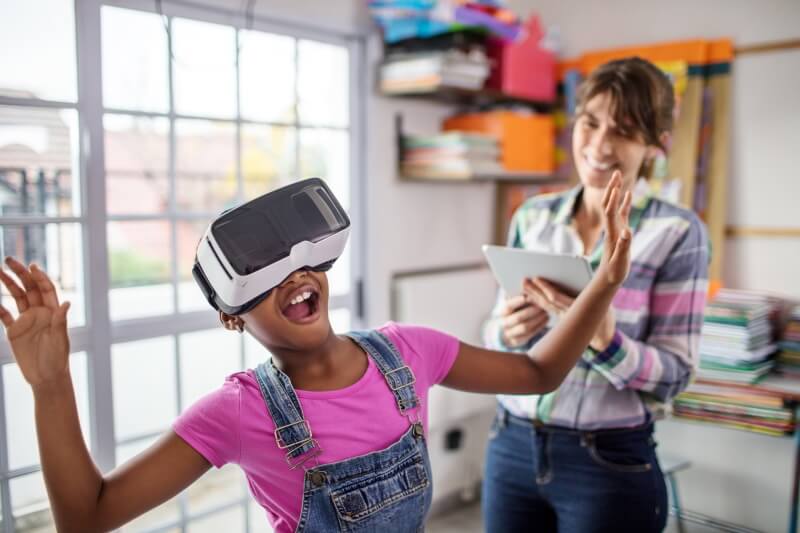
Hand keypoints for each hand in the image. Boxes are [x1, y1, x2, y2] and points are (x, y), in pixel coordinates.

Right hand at [0, 257, 70, 387]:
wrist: (47, 377)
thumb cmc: (57, 359)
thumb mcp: (60, 340)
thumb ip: (60, 321)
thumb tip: (66, 302)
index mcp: (53, 312)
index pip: (46, 289)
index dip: (40, 277)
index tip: (31, 266)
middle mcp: (40, 313)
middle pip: (30, 288)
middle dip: (20, 273)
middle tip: (9, 260)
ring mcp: (27, 321)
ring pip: (17, 297)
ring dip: (9, 284)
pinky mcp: (15, 331)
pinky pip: (5, 316)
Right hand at [500, 294, 548, 347]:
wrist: (510, 327)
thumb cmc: (517, 309)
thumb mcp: (515, 302)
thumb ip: (520, 295)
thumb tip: (528, 282)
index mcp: (503, 311)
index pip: (509, 306)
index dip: (518, 301)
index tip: (529, 296)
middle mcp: (504, 322)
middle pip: (518, 317)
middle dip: (532, 311)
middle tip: (543, 305)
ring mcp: (510, 333)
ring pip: (525, 327)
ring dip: (537, 319)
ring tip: (546, 312)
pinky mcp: (517, 341)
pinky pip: (530, 335)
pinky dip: (539, 326)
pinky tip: (546, 319)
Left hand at [522, 278, 615, 351]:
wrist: (604, 336)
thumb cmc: (604, 312)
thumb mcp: (601, 300)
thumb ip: (588, 286)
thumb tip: (578, 269)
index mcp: (578, 307)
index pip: (557, 298)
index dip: (546, 288)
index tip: (536, 279)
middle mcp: (568, 314)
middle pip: (548, 301)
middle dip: (535, 290)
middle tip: (524, 279)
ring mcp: (564, 317)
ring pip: (546, 305)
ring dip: (534, 295)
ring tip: (523, 285)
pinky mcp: (562, 317)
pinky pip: (548, 308)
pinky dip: (538, 301)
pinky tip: (530, 294)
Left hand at [596, 170, 632, 286]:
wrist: (607, 278)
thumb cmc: (614, 272)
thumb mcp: (620, 262)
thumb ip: (624, 247)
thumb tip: (627, 232)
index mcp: (611, 234)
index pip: (610, 213)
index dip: (612, 201)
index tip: (616, 188)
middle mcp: (611, 228)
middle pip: (608, 204)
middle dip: (612, 188)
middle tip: (616, 172)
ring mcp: (615, 228)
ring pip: (614, 205)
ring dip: (616, 190)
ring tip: (619, 175)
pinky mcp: (619, 231)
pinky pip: (621, 213)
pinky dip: (624, 202)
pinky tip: (628, 193)